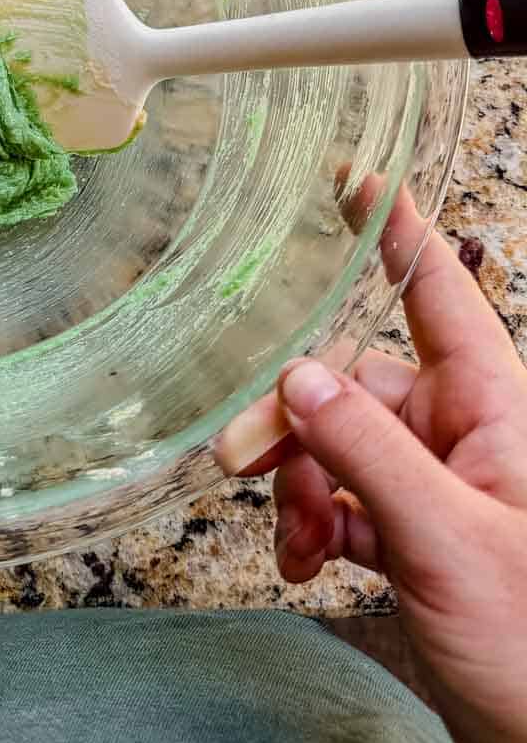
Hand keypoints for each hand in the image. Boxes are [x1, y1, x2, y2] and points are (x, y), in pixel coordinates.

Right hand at [217, 180, 526, 742]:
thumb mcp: (448, 541)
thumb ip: (368, 453)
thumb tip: (298, 378)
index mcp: (494, 408)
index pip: (437, 293)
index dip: (394, 233)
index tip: (354, 182)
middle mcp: (464, 436)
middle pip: (357, 383)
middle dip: (297, 422)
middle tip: (248, 467)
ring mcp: (439, 487)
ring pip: (341, 447)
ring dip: (301, 486)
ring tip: (295, 540)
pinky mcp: (418, 537)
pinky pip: (346, 502)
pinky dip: (314, 524)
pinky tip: (307, 561)